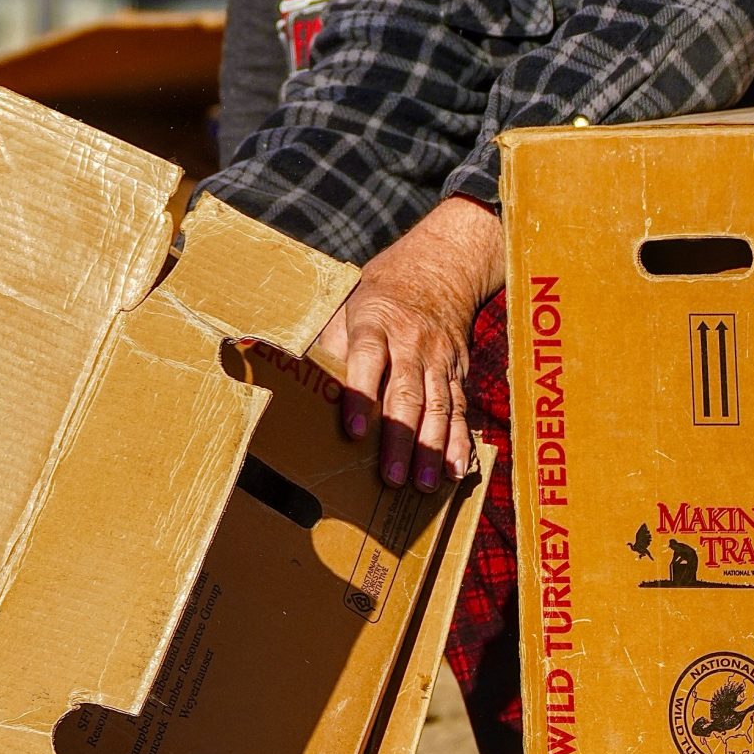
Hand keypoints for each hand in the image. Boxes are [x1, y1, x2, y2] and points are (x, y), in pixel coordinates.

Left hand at [320, 196, 503, 494]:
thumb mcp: (345, 307)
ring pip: (437, 405)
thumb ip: (327, 344)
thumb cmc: (376, 297)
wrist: (436, 269)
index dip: (359, 397)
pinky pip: (459, 407)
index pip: (367, 360)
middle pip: (406, 392)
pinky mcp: (458, 369)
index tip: (352, 433)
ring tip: (423, 483)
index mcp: (375, 324)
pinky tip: (456, 468)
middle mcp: (411, 342)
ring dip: (432, 448)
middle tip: (391, 477)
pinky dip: (460, 439)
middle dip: (400, 438)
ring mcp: (438, 357)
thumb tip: (293, 377)